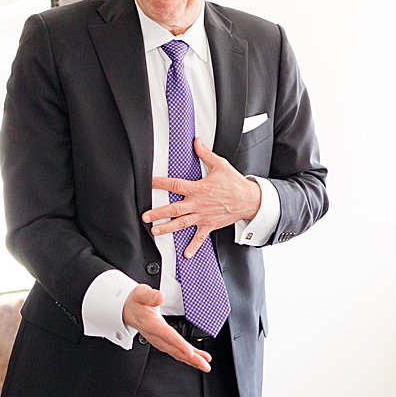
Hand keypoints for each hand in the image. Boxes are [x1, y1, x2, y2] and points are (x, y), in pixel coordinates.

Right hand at [121, 285, 211, 371]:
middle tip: (204, 365)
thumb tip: (159, 297)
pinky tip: (197, 359)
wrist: (126, 310)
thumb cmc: (135, 302)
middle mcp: (155, 335)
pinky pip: (175, 351)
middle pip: (174, 349)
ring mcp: (158, 340)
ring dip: (191, 360)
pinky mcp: (162, 342)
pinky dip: (187, 357)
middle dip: (190, 358)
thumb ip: (150, 295)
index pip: (167, 335)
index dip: (179, 344)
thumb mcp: (140, 293)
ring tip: (205, 365)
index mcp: (151, 324)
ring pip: (176, 353)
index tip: (190, 352)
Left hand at [145, 139, 263, 258]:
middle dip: (158, 213)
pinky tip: (185, 254)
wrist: (250, 199)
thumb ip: (205, 154)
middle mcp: (198, 204)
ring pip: (182, 223)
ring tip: (155, 231)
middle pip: (174, 209)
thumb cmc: (235, 183)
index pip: (175, 185)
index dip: (160, 183)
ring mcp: (203, 216)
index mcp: (199, 189)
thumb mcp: (220, 165)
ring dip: (168, 228)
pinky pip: (200, 238)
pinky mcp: (210, 225)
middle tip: (146, 216)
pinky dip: (193, 246)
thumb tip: (196, 142)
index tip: (149, 183)